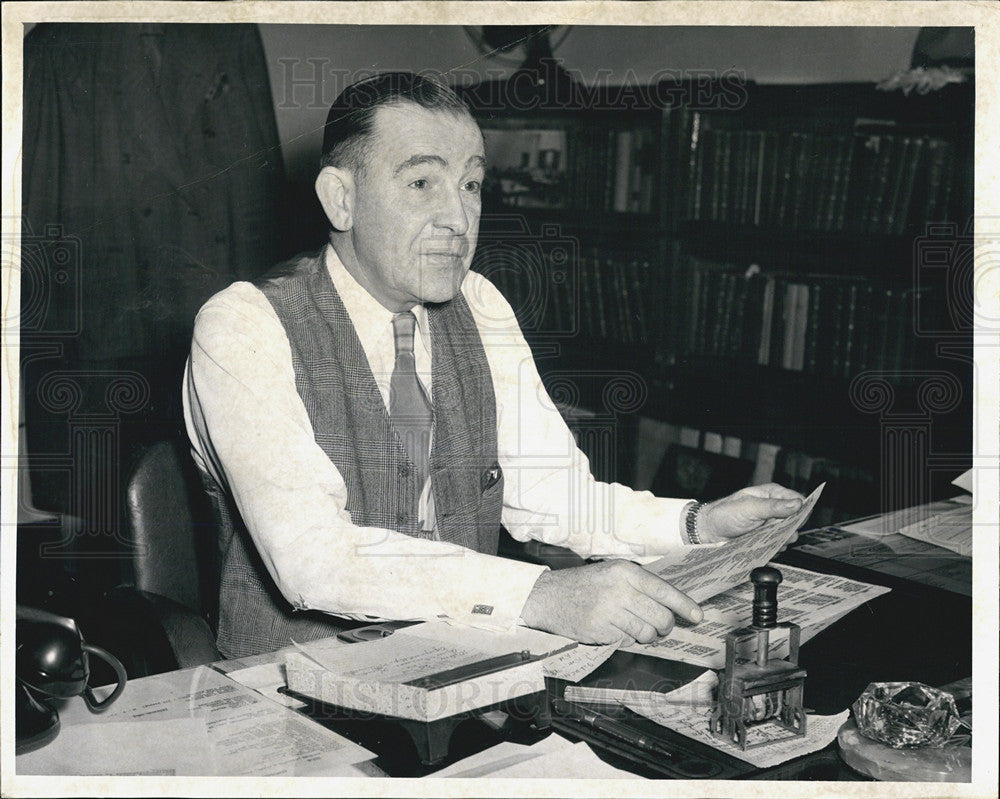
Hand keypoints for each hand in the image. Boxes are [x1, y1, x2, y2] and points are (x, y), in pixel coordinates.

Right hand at [519, 560, 703, 645]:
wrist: (549, 596)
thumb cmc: (584, 585)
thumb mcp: (612, 573)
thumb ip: (639, 585)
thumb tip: (671, 604)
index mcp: (625, 572)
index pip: (664, 590)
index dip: (684, 605)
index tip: (698, 616)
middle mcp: (619, 590)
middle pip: (661, 617)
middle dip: (665, 626)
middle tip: (660, 626)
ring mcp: (609, 611)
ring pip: (647, 633)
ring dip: (648, 636)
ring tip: (636, 628)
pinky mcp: (601, 630)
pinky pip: (629, 641)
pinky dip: (629, 640)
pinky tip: (617, 630)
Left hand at [697, 483, 804, 543]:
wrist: (709, 532)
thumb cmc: (724, 514)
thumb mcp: (749, 508)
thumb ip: (773, 507)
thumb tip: (797, 504)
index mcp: (771, 494)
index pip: (797, 500)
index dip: (800, 511)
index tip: (796, 520)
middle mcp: (773, 508)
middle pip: (795, 519)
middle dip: (790, 527)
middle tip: (779, 532)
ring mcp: (770, 524)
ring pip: (788, 533)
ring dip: (783, 539)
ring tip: (770, 539)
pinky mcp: (766, 537)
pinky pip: (778, 544)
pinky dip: (775, 547)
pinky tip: (766, 546)